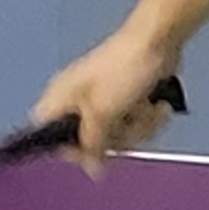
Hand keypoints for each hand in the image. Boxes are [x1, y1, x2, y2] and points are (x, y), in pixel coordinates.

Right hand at [34, 27, 185, 170]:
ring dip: (139, 127)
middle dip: (118, 136)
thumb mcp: (102, 111)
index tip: (94, 150)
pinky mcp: (126, 103)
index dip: (71, 150)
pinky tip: (154, 104)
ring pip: (118, 137)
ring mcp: (104, 103)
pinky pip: (135, 127)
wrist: (158, 41)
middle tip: (127, 120)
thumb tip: (91, 168)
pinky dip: (148, 118)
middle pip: (91, 144)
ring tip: (145, 108)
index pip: (49, 138)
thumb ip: (93, 142)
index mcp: (61, 99)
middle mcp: (79, 103)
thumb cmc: (125, 65)